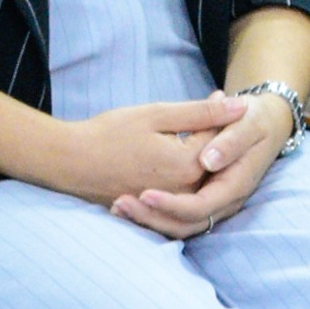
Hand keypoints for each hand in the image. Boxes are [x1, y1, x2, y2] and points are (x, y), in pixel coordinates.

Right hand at [59, 95, 249, 231]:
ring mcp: (169, 205)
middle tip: (209, 112)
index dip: (221, 114)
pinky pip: (184, 193)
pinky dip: (188, 173)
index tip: (216, 97)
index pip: (221, 139)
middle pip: (215, 162)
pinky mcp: (156, 211)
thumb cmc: (109, 134)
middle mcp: (183, 192)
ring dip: (204, 155)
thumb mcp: (157, 115)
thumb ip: (202, 113)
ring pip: (202, 179)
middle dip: (216, 136)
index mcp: (187, 166)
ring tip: (192, 131)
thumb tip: (241, 107)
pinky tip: (178, 153)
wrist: (68, 163)